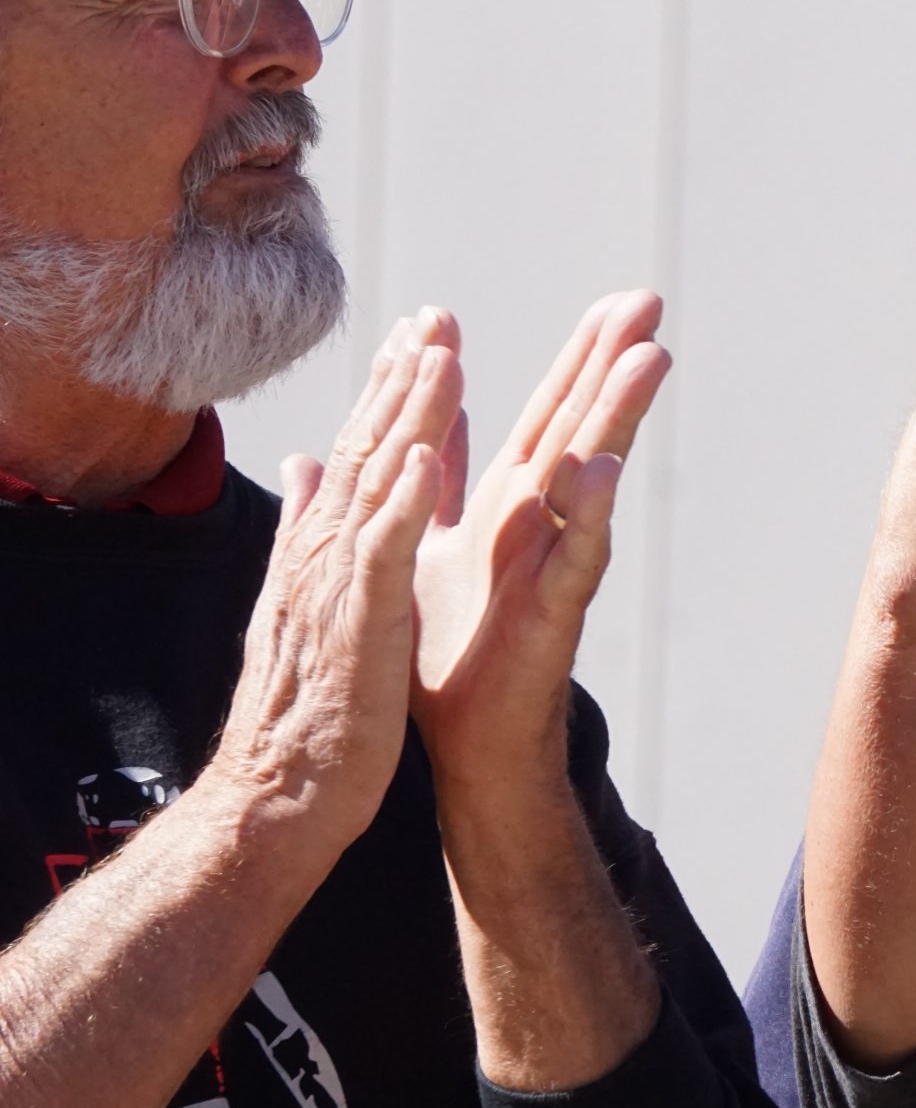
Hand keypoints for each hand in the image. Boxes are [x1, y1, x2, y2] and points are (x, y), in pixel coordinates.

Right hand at [205, 332, 456, 846]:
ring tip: (442, 353)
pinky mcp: (358, 624)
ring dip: (410, 415)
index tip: (425, 331)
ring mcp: (338, 584)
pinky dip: (402, 501)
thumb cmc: (307, 705)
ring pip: (376, 483)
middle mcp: (325, 552)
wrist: (281, 792)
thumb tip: (306, 466)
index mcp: (326, 549)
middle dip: (404, 378)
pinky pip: (381, 552)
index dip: (391, 390)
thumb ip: (310, 528)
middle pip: (367, 448)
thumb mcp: (311, 600)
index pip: (361, 452)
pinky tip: (428, 454)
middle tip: (438, 315)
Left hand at [408, 292, 670, 787]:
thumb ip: (444, 476)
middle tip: (650, 299)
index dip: (585, 355)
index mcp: (512, 502)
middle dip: (613, 362)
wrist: (463, 747)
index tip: (620, 298)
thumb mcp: (433, 541)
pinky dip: (587, 516)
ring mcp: (553, 566)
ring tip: (649, 358)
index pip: (553, 412)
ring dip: (618, 419)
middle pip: (582, 426)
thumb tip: (445, 408)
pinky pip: (572, 559)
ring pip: (590, 479)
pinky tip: (601, 471)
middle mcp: (542, 524)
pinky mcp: (550, 617)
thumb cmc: (450, 653)